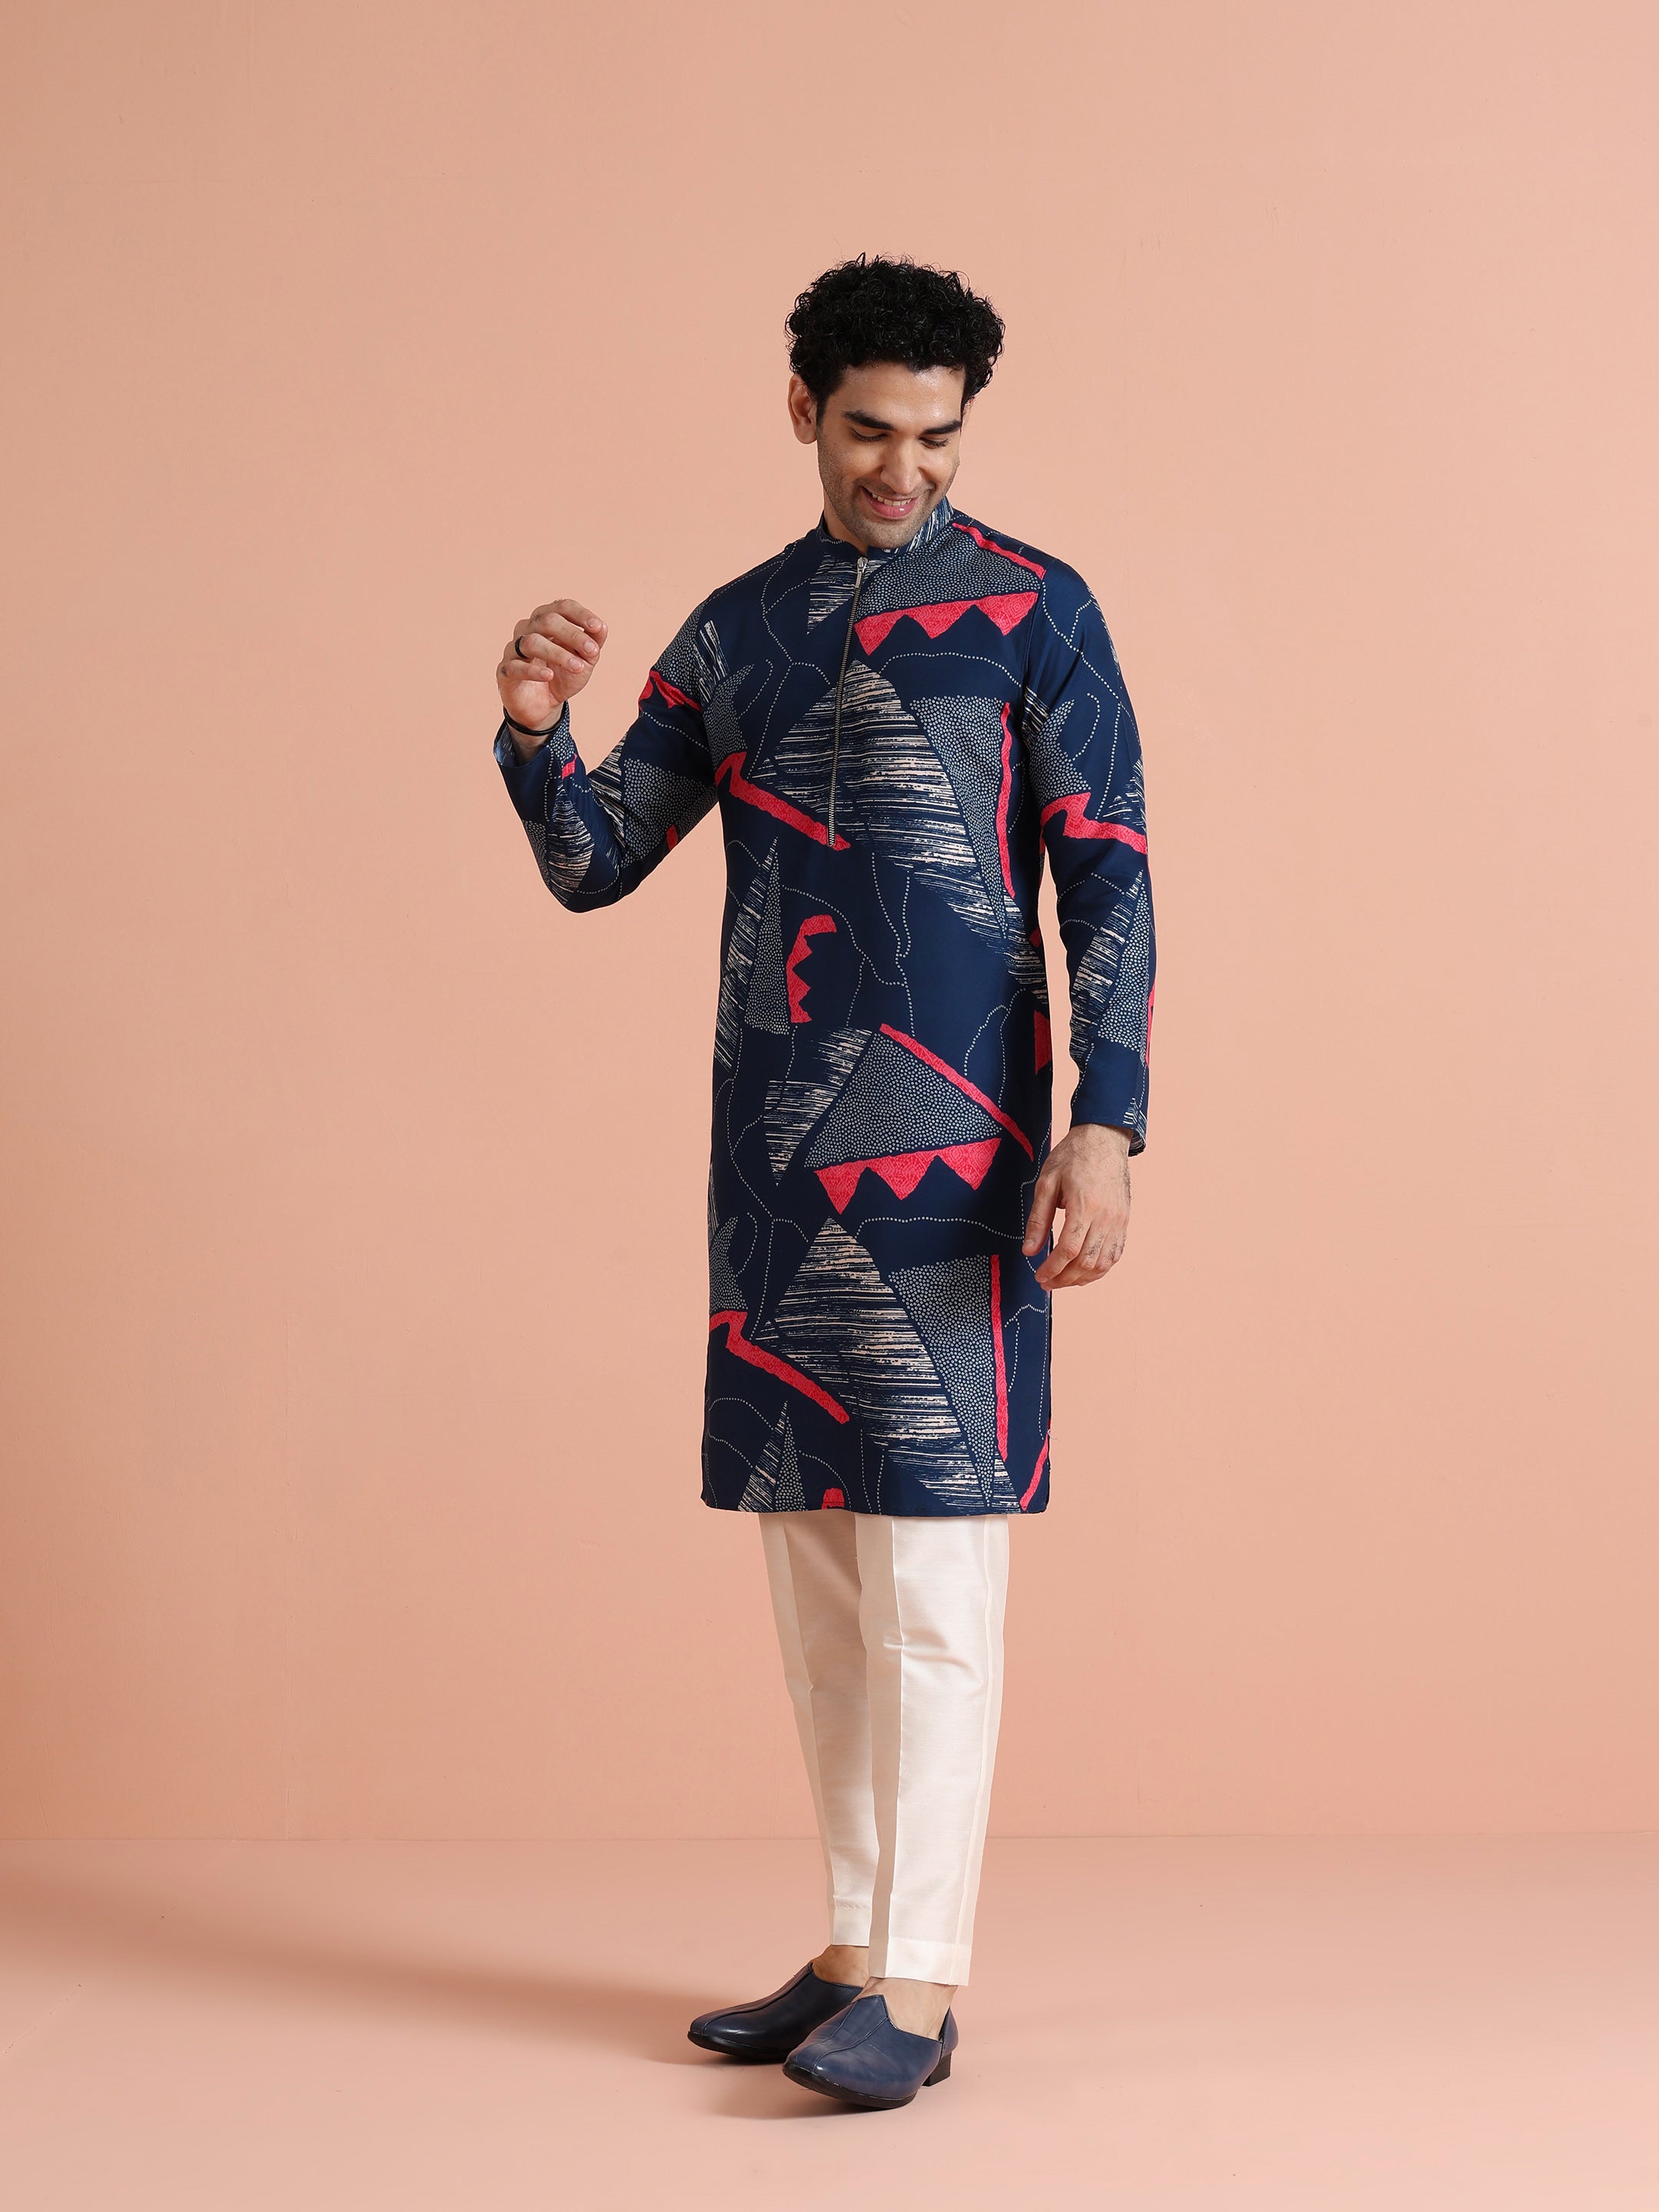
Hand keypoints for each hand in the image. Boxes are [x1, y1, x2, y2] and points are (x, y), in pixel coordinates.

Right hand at [496, 599, 607, 752]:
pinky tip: (548, 675)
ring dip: (558, 654)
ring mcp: (513, 649)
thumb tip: (601, 627)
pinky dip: (533, 670)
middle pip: (547, 621)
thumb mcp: (584, 661)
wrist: (543, 706)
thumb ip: (593, 643)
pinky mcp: (505, 671)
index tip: (597, 627)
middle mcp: (527, 630)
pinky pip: (515, 666)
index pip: (562, 607)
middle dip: (572, 634)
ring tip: (578, 667)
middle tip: (592, 651)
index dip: (580, 614)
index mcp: (546, 621)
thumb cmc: (562, 676)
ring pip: (531, 642)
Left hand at [1022, 1122, 1131, 1289]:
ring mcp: (1119, 1220)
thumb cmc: (1073, 1156)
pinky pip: (1114, 1254)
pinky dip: (1099, 1269)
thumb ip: (1038, 1219)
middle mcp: (1106, 1217)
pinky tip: (1083, 1272)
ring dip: (1081, 1278)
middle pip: (1086, 1262)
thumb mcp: (1047, 1182)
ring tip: (1062, 1280)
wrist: (1104, 1138)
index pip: (1068, 1250)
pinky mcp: (1124, 1221)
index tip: (1039, 1275)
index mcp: (1085, 1205)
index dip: (1052, 1269)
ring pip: (1103, 1263)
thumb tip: (1029, 1250)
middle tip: (1046, 1282)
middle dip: (1063, 1278)